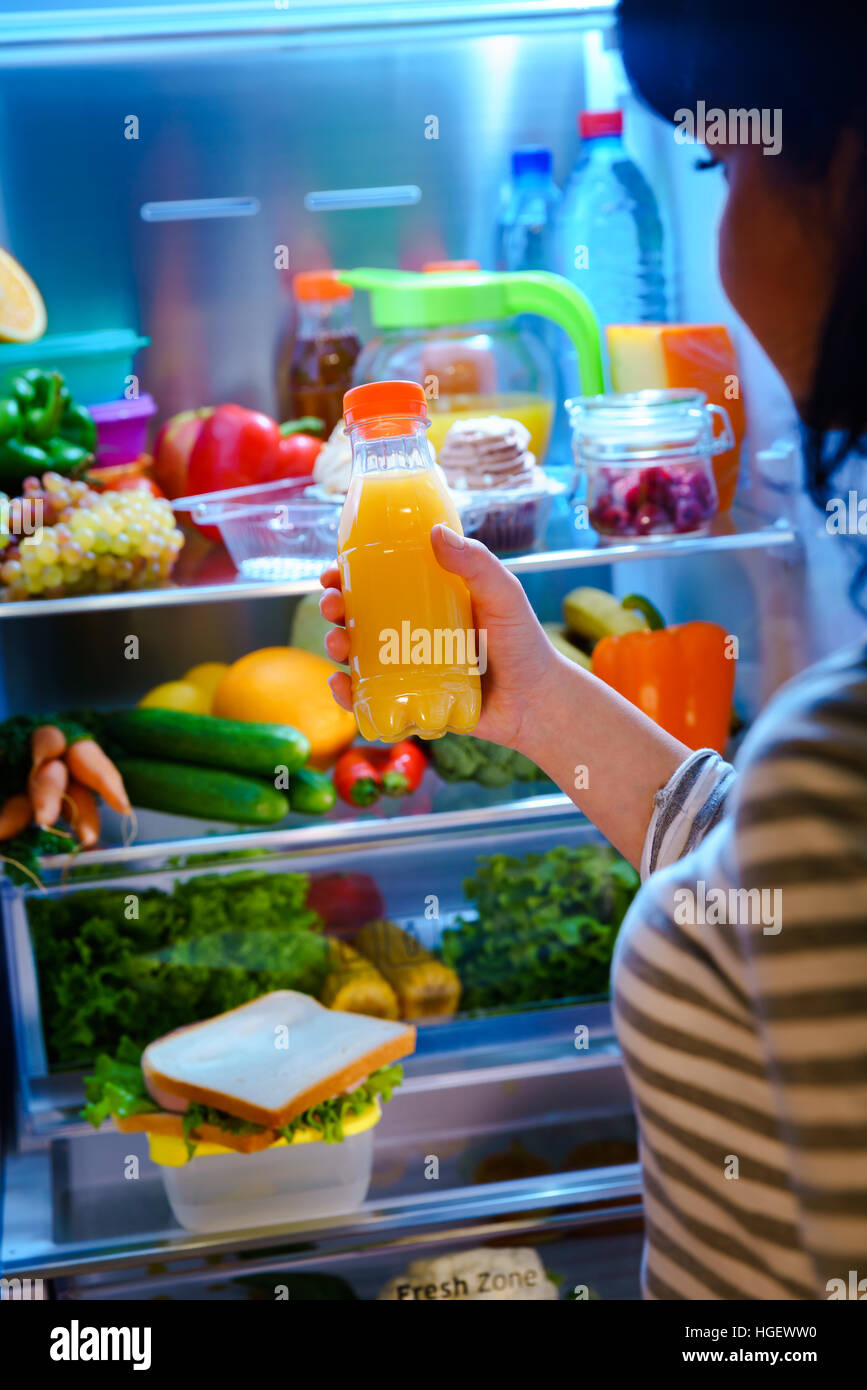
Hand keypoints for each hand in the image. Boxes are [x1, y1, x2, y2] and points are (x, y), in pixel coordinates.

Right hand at [319, 525, 557, 751]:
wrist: (537, 703)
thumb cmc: (523, 644)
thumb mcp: (503, 595)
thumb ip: (477, 564)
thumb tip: (435, 533)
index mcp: (428, 599)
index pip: (378, 581)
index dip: (348, 575)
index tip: (333, 572)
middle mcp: (411, 631)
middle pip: (358, 615)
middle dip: (333, 609)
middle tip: (332, 607)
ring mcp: (407, 667)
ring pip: (358, 655)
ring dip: (335, 646)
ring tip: (338, 644)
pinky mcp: (409, 701)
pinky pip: (369, 698)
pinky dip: (347, 693)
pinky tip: (341, 686)